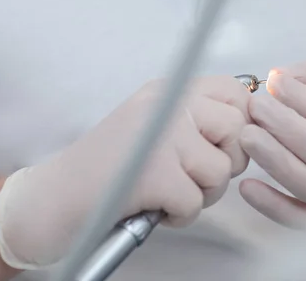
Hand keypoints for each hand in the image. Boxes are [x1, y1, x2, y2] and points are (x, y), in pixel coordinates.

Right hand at [0, 76, 250, 269]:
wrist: (53, 197)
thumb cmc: (108, 167)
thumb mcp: (153, 123)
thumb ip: (197, 118)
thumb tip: (252, 127)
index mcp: (169, 90)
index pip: (235, 91)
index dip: (241, 123)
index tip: (222, 144)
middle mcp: (167, 104)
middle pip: (238, 129)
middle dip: (227, 162)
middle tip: (197, 175)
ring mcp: (160, 136)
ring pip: (221, 169)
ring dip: (203, 193)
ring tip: (171, 194)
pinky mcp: (153, 173)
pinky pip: (196, 201)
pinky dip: (181, 215)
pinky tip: (157, 209)